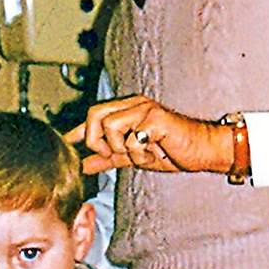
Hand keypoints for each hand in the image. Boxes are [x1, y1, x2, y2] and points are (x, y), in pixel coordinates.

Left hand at [65, 95, 232, 175]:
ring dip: (120, 148)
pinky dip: (138, 153)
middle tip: (112, 154)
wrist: (204, 151)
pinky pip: (131, 139)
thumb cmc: (172, 150)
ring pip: (110, 126)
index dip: (77, 131)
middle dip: (96, 140)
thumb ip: (109, 158)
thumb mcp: (134, 156)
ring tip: (138, 154)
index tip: (65, 143)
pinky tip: (152, 153)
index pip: (94, 115)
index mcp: (127, 110)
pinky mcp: (156, 119)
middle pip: (94, 114)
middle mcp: (134, 104)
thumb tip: (85, 164)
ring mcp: (145, 109)